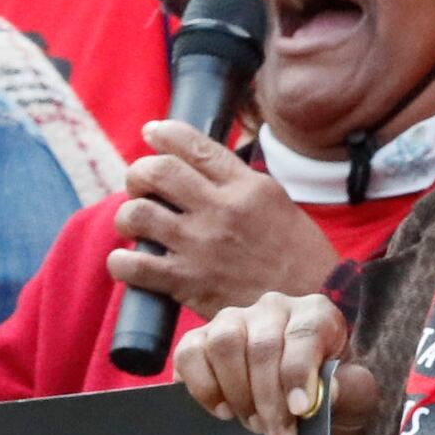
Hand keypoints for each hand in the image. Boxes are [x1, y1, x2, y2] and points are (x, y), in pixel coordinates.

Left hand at [102, 123, 340, 321]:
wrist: (313, 301)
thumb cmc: (296, 254)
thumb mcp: (276, 203)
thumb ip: (238, 184)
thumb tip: (198, 166)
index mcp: (248, 187)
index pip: (194, 145)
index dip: (164, 133)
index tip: (152, 134)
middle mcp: (222, 210)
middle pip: (156, 171)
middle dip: (138, 175)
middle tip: (142, 188)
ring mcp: (201, 245)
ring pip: (136, 213)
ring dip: (127, 217)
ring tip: (136, 225)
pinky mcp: (187, 281)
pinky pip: (133, 264)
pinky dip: (121, 261)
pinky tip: (130, 262)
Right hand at [173, 291, 376, 434]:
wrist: (301, 407)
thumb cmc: (331, 396)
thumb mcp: (355, 398)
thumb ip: (352, 390)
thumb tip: (328, 391)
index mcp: (316, 314)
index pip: (305, 335)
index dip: (298, 374)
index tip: (301, 411)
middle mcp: (274, 308)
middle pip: (262, 346)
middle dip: (268, 399)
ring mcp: (233, 319)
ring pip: (224, 344)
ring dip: (237, 393)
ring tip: (253, 425)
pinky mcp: (200, 337)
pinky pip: (190, 353)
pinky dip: (203, 386)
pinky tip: (222, 411)